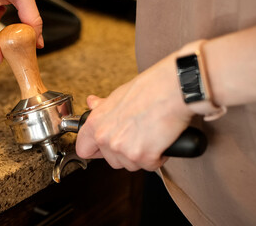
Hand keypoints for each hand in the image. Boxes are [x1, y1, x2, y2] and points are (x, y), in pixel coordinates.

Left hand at [76, 53, 194, 170]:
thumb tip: (92, 103)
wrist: (172, 89)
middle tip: (137, 136)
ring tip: (150, 134)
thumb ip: (103, 107)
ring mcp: (124, 149)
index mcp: (95, 123)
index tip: (103, 148)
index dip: (95, 150)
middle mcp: (106, 138)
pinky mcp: (144, 157)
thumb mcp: (117, 95)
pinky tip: (161, 139)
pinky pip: (150, 166)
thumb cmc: (148, 89)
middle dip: (125, 153)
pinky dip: (158, 157)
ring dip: (142, 156)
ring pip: (131, 165)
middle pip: (111, 161)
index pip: (83, 149)